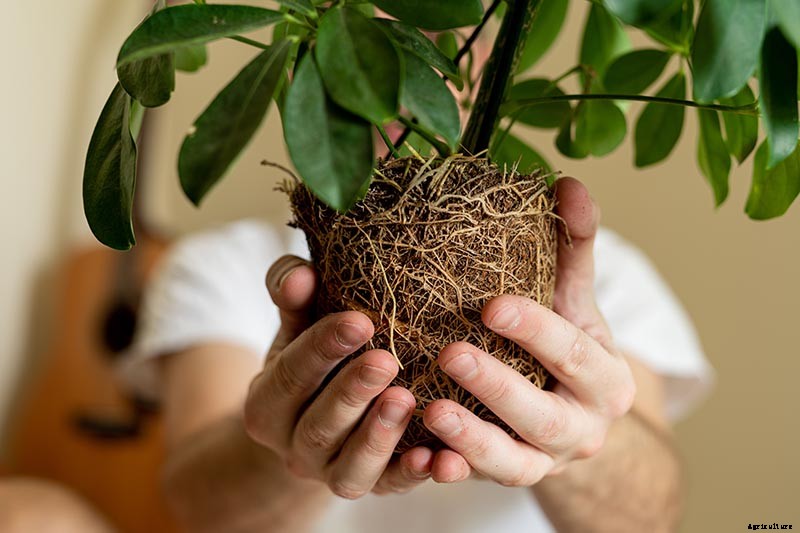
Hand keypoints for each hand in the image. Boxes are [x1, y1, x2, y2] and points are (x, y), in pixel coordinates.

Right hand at [243, 257, 434, 498]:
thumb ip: (294, 299)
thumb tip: (302, 274)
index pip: (290, 375)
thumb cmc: (310, 363)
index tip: (358, 320)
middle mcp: (293, 447)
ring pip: (349, 468)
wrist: (310, 426)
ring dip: (379, 436)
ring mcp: (330, 474)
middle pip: (320, 425)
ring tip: (407, 400)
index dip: (321, 348)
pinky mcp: (370, 488)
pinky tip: (437, 456)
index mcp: (267, 405)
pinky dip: (411, 475)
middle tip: (386, 361)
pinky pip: (389, 489)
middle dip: (353, 392)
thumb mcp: (295, 329)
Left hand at [421, 177, 636, 485]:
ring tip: (430, 412)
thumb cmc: (568, 347)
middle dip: (499, 387)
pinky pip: (477, 483)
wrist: (576, 418)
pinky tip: (419, 459)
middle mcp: (582, 429)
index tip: (492, 305)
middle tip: (452, 353)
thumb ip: (571, 249)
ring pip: (513, 463)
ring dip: (472, 440)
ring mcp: (544, 463)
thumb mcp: (573, 302)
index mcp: (605, 379)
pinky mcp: (507, 478)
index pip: (574, 352)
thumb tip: (569, 182)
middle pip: (544, 415)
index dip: (536, 330)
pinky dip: (449, 474)